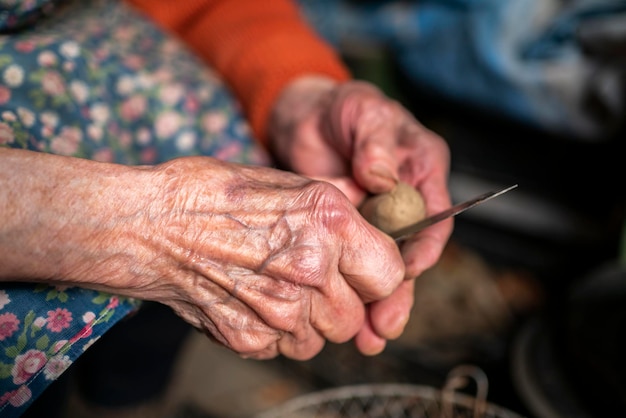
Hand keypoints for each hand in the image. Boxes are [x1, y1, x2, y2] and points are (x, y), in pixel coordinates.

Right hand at [0, 150, 404, 359]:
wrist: (146, 225)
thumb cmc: (210, 193)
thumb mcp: (283, 181)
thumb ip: (334, 208)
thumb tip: (369, 222)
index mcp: (328, 223)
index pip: (391, 275)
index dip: (378, 274)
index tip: (363, 271)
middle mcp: (310, 270)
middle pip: (357, 315)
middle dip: (343, 301)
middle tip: (313, 278)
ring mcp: (280, 311)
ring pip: (324, 338)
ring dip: (311, 320)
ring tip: (279, 288)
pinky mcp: (251, 340)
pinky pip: (287, 350)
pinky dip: (279, 333)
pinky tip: (255, 302)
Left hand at [269, 77, 452, 352]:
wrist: (302, 118)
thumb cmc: (342, 108)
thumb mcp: (362, 112)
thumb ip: (375, 143)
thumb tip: (383, 177)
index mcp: (421, 171)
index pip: (434, 216)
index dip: (424, 247)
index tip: (408, 271)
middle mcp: (403, 203)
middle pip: (409, 253)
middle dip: (399, 291)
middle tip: (385, 323)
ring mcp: (374, 221)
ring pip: (381, 267)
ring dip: (378, 303)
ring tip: (369, 336)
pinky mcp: (345, 234)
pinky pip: (352, 266)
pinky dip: (350, 291)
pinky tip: (349, 322)